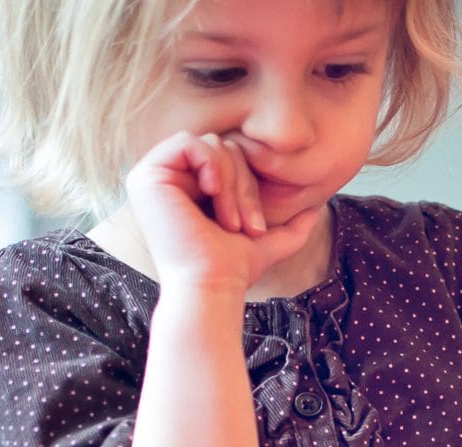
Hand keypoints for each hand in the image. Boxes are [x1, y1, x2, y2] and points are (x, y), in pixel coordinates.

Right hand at [124, 130, 318, 291]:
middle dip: (243, 186)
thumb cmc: (233, 272)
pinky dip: (213, 168)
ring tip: (229, 221)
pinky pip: (191, 143)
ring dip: (232, 184)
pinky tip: (213, 196)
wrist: (212, 287)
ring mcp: (153, 178)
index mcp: (187, 190)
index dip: (249, 188)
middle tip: (243, 226)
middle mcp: (167, 181)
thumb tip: (316, 212)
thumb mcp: (267, 246)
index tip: (253, 229)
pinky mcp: (145, 176)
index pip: (229, 161)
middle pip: (222, 149)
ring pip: (210, 145)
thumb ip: (289, 229)